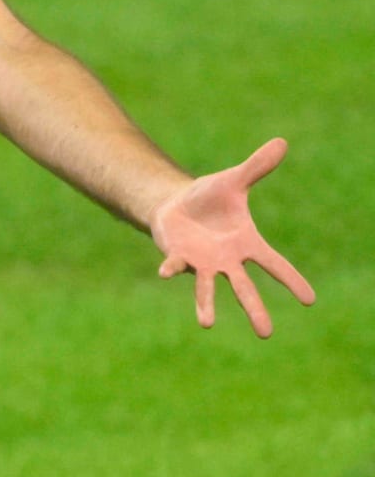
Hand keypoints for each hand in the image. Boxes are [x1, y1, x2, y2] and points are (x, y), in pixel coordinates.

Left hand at [149, 138, 315, 337]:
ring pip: (208, 288)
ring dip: (206, 305)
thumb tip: (281, 142)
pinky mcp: (179, 257)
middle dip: (254, 310)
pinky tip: (165, 272)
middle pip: (244, 288)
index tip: (310, 299)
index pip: (273, 263)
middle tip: (265, 334)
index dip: (291, 279)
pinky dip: (172, 268)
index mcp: (246, 243)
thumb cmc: (210, 198)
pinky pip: (176, 265)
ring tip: (206, 324)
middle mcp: (227, 260)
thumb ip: (256, 167)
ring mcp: (203, 263)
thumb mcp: (232, 180)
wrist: (176, 205)